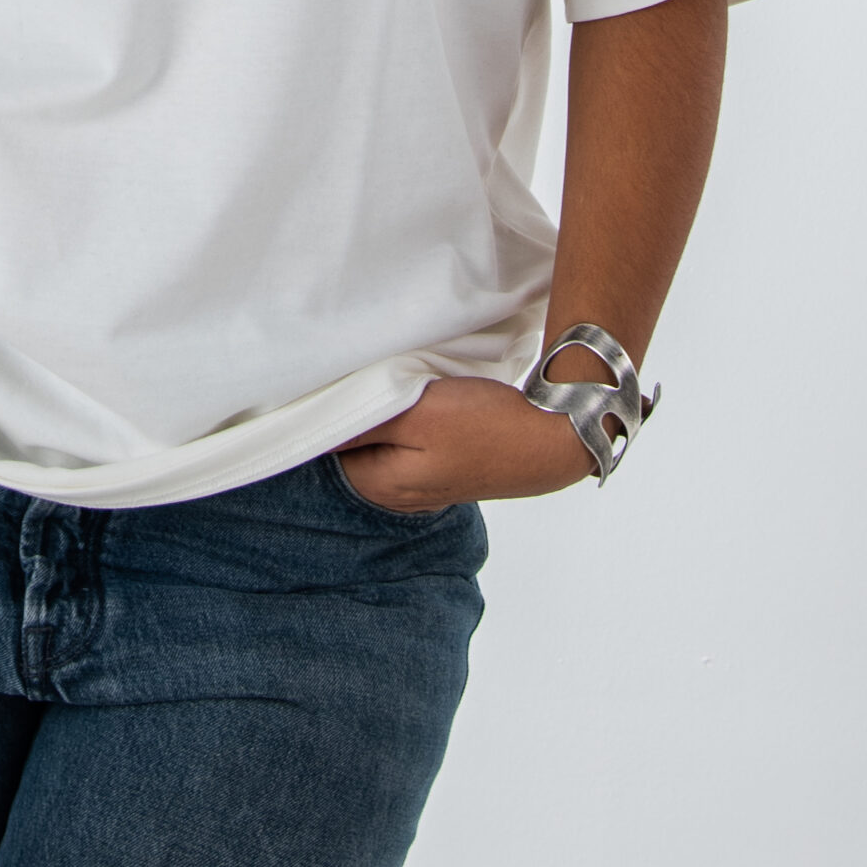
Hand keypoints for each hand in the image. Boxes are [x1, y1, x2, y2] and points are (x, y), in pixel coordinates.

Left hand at [332, 369, 599, 509]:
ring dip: (387, 411)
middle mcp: (395, 492)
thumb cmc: (485, 427)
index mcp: (378, 483)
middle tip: (370, 374)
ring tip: (400, 384)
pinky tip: (424, 399)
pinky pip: (410, 440)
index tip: (335, 377)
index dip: (328, 408)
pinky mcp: (445, 468)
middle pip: (355, 442)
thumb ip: (363, 422)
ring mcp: (422, 483)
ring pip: (384, 438)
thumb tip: (313, 425)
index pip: (326, 443)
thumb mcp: (416, 414)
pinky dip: (410, 419)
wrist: (554, 439)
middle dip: (358, 410)